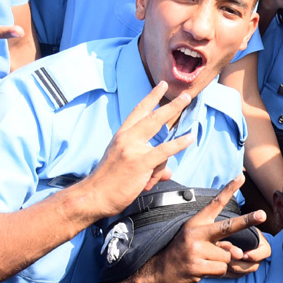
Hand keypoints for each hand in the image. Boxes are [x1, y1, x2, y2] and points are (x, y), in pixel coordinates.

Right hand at [81, 82, 194, 218]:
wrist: (93, 196)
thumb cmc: (108, 183)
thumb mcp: (126, 165)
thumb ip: (150, 164)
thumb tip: (168, 172)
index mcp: (122, 136)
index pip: (138, 111)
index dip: (151, 97)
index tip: (161, 86)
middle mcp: (127, 138)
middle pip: (153, 116)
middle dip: (172, 105)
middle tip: (186, 96)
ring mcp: (133, 149)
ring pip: (160, 138)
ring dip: (170, 150)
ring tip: (177, 150)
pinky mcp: (140, 162)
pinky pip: (165, 150)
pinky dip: (179, 144)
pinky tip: (189, 138)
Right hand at [132, 176, 267, 282]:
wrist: (156, 274)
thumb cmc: (180, 254)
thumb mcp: (196, 241)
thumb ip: (219, 243)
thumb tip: (238, 253)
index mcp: (196, 223)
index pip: (215, 203)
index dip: (229, 189)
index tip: (241, 177)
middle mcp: (195, 233)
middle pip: (228, 226)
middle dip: (247, 220)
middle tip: (262, 214)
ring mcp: (195, 250)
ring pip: (228, 255)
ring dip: (222, 262)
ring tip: (204, 262)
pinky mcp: (196, 267)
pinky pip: (221, 269)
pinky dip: (217, 273)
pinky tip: (202, 271)